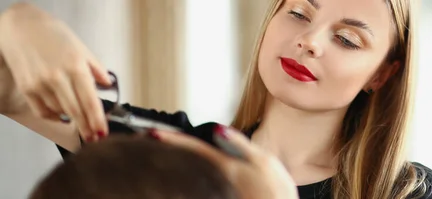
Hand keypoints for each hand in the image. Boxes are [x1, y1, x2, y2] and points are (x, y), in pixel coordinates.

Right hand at [0, 3, 111, 140]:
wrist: (21, 26)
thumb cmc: (53, 34)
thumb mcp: (81, 48)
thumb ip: (97, 68)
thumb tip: (108, 84)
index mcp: (76, 67)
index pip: (90, 101)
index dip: (97, 120)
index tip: (103, 133)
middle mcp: (58, 77)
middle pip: (76, 111)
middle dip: (87, 127)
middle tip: (94, 138)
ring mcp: (40, 84)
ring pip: (60, 112)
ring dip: (72, 120)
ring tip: (80, 121)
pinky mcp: (27, 88)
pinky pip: (42, 111)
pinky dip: (54, 116)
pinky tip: (61, 115)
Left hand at [152, 126, 298, 198]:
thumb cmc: (276, 193)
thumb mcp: (265, 161)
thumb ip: (241, 145)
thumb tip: (218, 130)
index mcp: (226, 167)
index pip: (194, 147)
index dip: (172, 139)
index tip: (151, 133)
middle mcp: (218, 180)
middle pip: (190, 161)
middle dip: (172, 150)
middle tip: (153, 140)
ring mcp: (219, 191)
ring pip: (196, 173)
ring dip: (181, 161)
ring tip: (169, 150)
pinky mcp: (224, 196)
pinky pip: (206, 182)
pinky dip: (195, 174)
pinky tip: (193, 169)